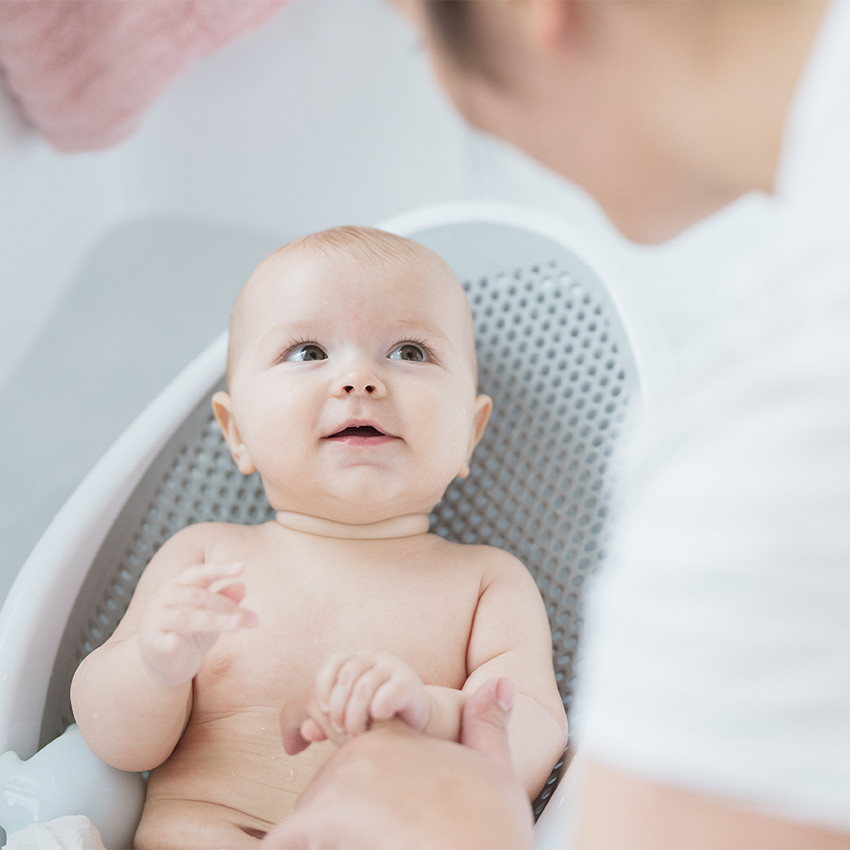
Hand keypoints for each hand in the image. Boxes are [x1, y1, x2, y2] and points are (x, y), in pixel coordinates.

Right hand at [139, 561, 258, 687]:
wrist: (160, 663)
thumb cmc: (189, 633)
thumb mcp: (210, 615)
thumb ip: (224, 600)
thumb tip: (242, 585)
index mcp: (178, 585)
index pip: (200, 573)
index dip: (220, 569)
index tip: (242, 567)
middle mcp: (164, 598)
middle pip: (199, 597)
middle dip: (228, 606)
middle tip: (255, 619)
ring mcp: (156, 620)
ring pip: (188, 617)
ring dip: (215, 620)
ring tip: (238, 624)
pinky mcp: (153, 644)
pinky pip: (166, 641)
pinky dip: (174, 641)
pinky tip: (187, 644)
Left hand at [264, 677, 534, 849]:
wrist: (477, 847)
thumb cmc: (487, 825)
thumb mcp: (494, 768)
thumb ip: (487, 723)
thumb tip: (500, 683)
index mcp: (397, 739)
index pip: (361, 758)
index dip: (361, 794)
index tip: (374, 817)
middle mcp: (363, 753)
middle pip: (330, 788)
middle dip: (340, 818)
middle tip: (372, 836)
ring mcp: (340, 784)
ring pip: (310, 812)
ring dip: (323, 835)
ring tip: (361, 841)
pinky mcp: (321, 818)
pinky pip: (283, 838)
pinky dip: (291, 845)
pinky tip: (316, 849)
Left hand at [282, 651, 428, 754]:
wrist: (415, 726)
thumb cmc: (372, 721)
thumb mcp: (340, 721)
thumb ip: (315, 725)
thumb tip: (297, 741)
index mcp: (356, 660)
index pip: (333, 662)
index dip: (324, 685)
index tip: (323, 710)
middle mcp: (375, 658)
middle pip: (348, 674)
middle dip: (338, 706)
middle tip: (339, 729)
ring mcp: (394, 667)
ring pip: (365, 686)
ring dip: (355, 714)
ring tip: (357, 733)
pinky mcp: (409, 683)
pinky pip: (388, 693)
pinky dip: (377, 710)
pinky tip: (379, 721)